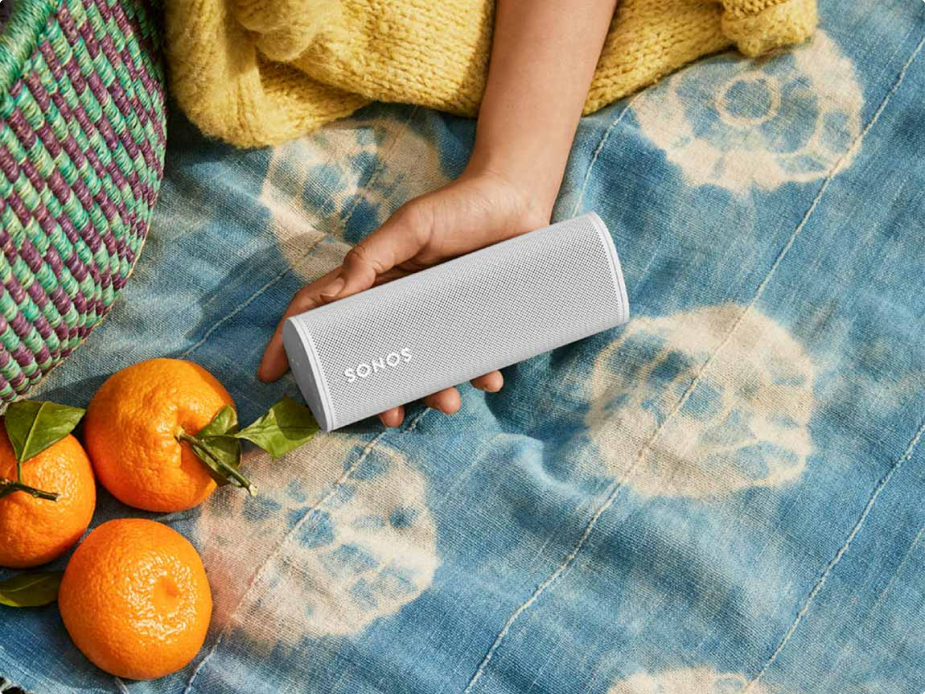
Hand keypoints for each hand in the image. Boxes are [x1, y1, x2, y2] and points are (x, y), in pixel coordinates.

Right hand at [258, 166, 552, 426]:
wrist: (521, 199)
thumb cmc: (461, 205)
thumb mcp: (412, 226)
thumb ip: (372, 255)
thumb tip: (336, 292)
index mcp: (373, 282)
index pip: (321, 314)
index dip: (291, 342)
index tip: (271, 376)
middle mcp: (400, 305)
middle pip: (375, 358)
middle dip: (379, 393)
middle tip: (389, 415)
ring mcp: (438, 317)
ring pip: (425, 367)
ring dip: (432, 391)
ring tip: (448, 402)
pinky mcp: (475, 322)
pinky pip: (473, 358)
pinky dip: (480, 373)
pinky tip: (490, 379)